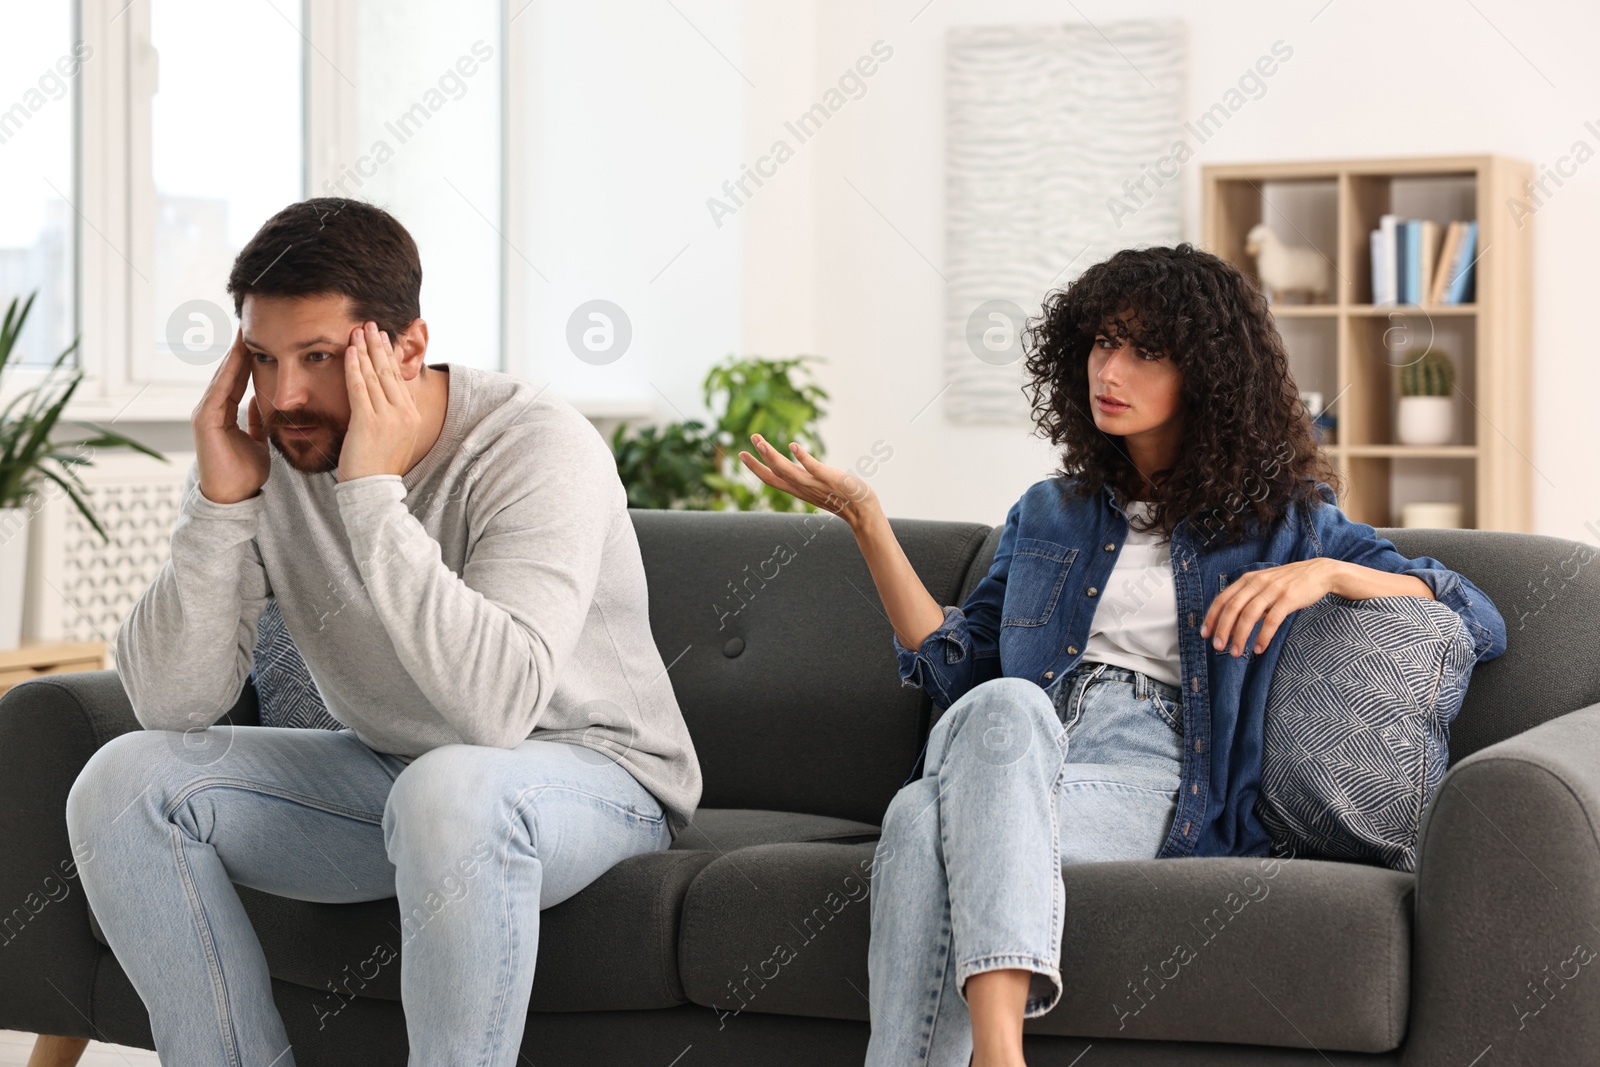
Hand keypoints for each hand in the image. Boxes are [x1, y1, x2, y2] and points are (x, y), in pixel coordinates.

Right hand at [191, 327, 269, 504]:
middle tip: (247, 322)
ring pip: (222, 377)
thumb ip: (257, 422)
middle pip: (227, 372)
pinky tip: (237, 357)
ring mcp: (205, 414)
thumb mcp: (258, 441)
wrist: (233, 498)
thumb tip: (262, 404)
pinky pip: (219, 392)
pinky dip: (228, 374)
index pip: (236, 378)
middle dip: (238, 349)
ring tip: (243, 332)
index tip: (257, 336)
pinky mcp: (205, 421)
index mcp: (222, 412)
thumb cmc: (245, 472)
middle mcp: (210, 409)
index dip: (246, 357)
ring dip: (232, 355)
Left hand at [337, 321, 422, 482]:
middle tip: (370, 324)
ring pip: (376, 376)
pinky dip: (355, 367)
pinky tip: (351, 351)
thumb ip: (391, 417)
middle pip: (390, 372)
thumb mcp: (394, 439)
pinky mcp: (369, 422)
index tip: (381, 338)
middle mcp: (404, 414)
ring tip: (359, 330)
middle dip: (379, 345)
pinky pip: (360, 388)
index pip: (398, 379)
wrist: (373, 491)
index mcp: (412, 416)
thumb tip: (383, 400)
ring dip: (366, 350)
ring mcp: (388, 418)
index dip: (389, 355)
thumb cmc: (377, 468)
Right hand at [737, 434, 879, 528]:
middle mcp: (803, 488)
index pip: (771, 479)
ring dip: (772, 456)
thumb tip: (797, 460)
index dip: (755, 468)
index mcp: (798, 489)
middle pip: (774, 475)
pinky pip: (813, 468)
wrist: (862, 511)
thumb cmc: (841, 497)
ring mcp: (815, 484)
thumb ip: (805, 475)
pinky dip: (802, 458)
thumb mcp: (816, 486)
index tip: (742, 454)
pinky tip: (793, 445)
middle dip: (756, 463)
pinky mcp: (829, 478)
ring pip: (788, 471)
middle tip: (744, 446)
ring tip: (759, 441)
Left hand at [1199, 558, 1341, 656]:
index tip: (1205, 634)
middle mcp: (1257, 582)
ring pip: (1249, 615)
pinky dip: (1263, 636)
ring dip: (1240, 636)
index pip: (1222, 599)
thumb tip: (1230, 627)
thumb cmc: (1288, 583)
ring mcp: (1273, 589)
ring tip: (1236, 653)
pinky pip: (1272, 620)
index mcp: (1247, 579)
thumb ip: (1248, 601)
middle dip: (1222, 629)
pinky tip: (1258, 648)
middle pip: (1232, 608)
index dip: (1212, 617)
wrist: (1319, 572)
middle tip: (1218, 648)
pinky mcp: (1289, 598)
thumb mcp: (1263, 586)